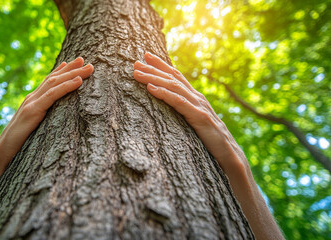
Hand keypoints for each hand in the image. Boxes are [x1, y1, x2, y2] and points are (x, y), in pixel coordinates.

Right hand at [0, 57, 93, 161]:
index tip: (75, 62)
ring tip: (88, 67)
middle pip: (54, 78)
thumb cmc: (19, 142)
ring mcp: (32, 102)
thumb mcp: (33, 126)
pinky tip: (78, 81)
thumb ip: (42, 117)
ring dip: (73, 73)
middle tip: (86, 60)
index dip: (62, 70)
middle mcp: (32, 98)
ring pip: (55, 82)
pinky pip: (53, 95)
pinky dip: (66, 86)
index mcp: (33, 100)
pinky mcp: (33, 111)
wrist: (2, 151)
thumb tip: (53, 116)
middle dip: (71, 68)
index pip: (49, 81)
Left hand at [133, 52, 283, 239]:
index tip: (144, 56)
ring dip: (154, 78)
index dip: (161, 65)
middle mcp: (198, 98)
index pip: (176, 77)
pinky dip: (164, 94)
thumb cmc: (210, 142)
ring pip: (173, 87)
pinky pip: (179, 103)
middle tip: (135, 62)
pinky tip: (150, 89)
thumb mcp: (194, 123)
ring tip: (137, 73)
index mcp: (195, 99)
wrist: (230, 158)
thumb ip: (184, 111)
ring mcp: (200, 107)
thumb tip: (168, 107)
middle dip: (154, 68)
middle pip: (173, 78)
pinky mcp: (200, 118)